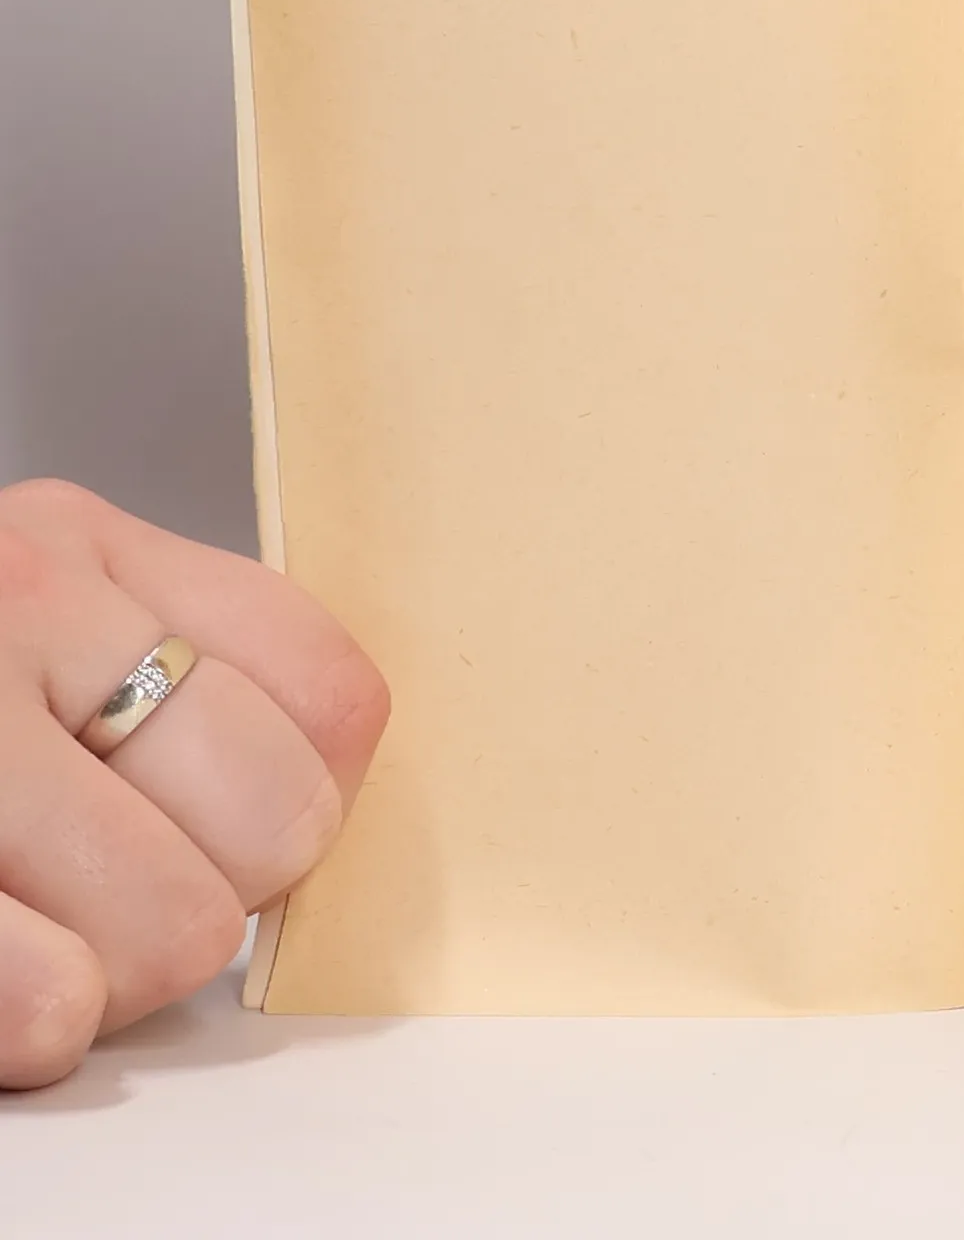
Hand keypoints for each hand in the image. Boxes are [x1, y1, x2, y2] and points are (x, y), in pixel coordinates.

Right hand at [0, 479, 387, 1089]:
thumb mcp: (38, 612)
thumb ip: (176, 666)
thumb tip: (306, 810)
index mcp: (83, 547)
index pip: (328, 696)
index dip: (299, 793)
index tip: (225, 820)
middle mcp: (11, 609)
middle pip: (275, 821)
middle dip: (215, 892)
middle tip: (119, 889)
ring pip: (175, 927)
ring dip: (117, 972)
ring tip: (38, 931)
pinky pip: (41, 1000)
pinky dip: (31, 1019)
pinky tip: (2, 985)